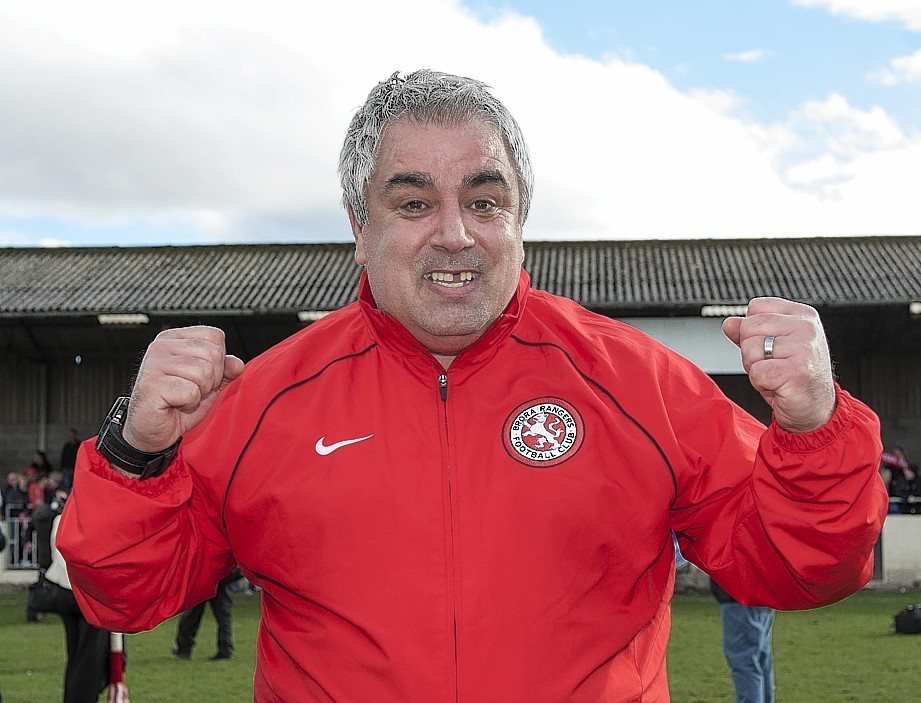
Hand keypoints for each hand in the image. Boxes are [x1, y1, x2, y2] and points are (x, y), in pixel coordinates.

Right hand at [122, 326, 244, 451]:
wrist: (152, 428)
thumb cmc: (177, 403)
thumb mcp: (208, 382)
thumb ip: (224, 370)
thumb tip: (237, 364)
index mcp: (174, 338)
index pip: (214, 336)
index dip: (218, 361)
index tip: (201, 376)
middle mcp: (161, 346)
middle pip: (213, 353)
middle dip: (211, 378)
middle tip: (192, 389)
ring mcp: (154, 364)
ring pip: (204, 372)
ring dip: (200, 392)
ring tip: (183, 397)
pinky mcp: (152, 385)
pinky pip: (191, 392)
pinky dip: (189, 403)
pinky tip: (175, 404)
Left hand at [722, 297, 835, 432]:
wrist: (816, 408)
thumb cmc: (795, 376)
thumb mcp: (771, 348)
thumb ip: (749, 332)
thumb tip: (729, 323)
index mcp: (802, 315)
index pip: (756, 306)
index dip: (752, 330)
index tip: (769, 346)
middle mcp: (806, 327)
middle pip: (749, 327)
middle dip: (750, 351)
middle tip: (771, 364)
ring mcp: (804, 348)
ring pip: (750, 349)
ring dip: (755, 368)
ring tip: (775, 374)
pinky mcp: (797, 371)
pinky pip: (757, 372)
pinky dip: (760, 383)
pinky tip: (778, 385)